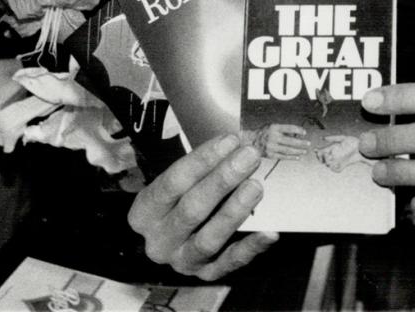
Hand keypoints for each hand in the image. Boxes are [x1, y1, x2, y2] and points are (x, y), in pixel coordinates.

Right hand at [127, 133, 277, 279]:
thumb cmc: (180, 198)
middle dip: (223, 180)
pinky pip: (231, 262)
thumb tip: (235, 146)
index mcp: (144, 213)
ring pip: (208, 239)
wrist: (172, 238)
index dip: (202, 161)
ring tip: (256, 186)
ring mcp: (182, 261)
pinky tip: (270, 232)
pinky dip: (251, 247)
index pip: (172, 183)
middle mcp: (159, 241)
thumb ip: (201, 168)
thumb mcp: (178, 183)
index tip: (230, 141)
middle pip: (191, 210)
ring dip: (234, 211)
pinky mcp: (207, 274)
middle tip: (249, 156)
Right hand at [254, 124, 310, 159]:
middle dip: (301, 143)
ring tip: (304, 151)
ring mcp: (271, 147)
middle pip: (290, 141)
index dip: (298, 130)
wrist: (252, 141)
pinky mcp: (270, 155)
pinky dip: (291, 157)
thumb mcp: (273, 126)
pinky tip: (297, 157)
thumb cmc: (265, 133)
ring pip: (287, 150)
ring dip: (298, 151)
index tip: (304, 133)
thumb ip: (284, 129)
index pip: (289, 128)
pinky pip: (283, 157)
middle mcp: (273, 137)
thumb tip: (297, 134)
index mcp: (274, 128)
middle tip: (308, 144)